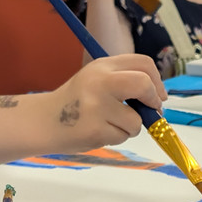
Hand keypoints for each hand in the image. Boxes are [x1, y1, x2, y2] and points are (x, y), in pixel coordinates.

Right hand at [48, 54, 166, 147]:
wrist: (44, 121)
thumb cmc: (76, 102)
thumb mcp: (96, 80)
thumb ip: (124, 81)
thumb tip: (158, 98)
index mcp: (102, 66)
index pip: (143, 64)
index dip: (157, 81)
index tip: (158, 95)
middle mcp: (100, 82)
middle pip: (143, 84)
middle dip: (153, 101)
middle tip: (151, 111)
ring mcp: (97, 106)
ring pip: (136, 121)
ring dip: (129, 127)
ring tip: (108, 124)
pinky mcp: (95, 129)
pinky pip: (122, 136)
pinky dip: (115, 137)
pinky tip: (97, 131)